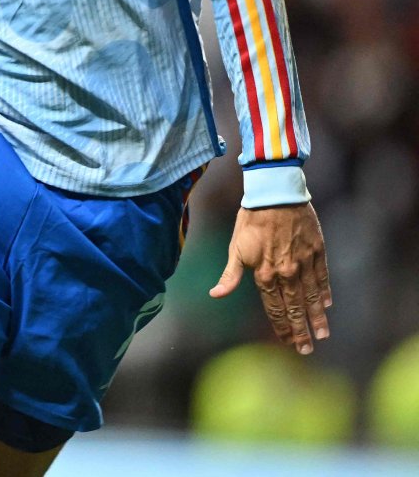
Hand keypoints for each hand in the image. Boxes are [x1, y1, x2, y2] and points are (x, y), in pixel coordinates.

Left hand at [211, 202, 330, 353]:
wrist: (275, 194)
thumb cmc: (251, 219)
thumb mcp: (236, 248)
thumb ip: (230, 275)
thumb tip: (215, 294)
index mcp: (264, 274)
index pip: (274, 308)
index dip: (281, 326)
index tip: (287, 342)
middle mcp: (286, 273)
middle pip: (295, 308)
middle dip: (301, 331)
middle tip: (307, 349)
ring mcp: (304, 263)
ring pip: (311, 297)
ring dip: (316, 318)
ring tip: (322, 335)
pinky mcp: (317, 252)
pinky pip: (322, 278)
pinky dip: (324, 293)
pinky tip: (327, 306)